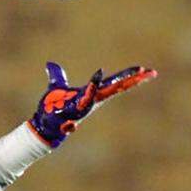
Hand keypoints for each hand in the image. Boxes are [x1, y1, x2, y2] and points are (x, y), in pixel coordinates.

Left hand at [28, 61, 156, 147]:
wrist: (43, 127)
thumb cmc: (53, 108)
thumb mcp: (56, 87)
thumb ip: (57, 76)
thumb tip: (51, 63)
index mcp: (90, 94)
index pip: (113, 83)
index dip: (129, 76)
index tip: (147, 70)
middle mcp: (88, 102)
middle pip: (111, 90)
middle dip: (128, 81)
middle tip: (145, 72)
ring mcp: (77, 111)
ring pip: (88, 100)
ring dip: (92, 88)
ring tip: (99, 72)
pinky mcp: (64, 120)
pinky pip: (70, 121)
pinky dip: (70, 122)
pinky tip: (72, 119)